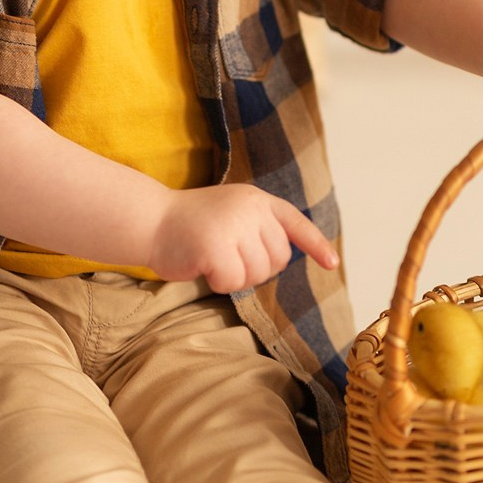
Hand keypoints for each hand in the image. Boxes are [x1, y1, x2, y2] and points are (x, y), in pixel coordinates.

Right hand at [147, 183, 339, 293]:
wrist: (151, 220)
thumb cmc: (190, 225)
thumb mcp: (231, 214)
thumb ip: (257, 228)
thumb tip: (282, 258)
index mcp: (257, 199)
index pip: (295, 222)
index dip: (316, 244)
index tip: (332, 263)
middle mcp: (250, 209)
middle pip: (278, 259)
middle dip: (256, 268)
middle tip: (227, 256)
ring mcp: (234, 226)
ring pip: (257, 274)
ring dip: (235, 276)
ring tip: (212, 257)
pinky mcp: (217, 247)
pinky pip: (233, 282)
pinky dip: (218, 282)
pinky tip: (202, 266)